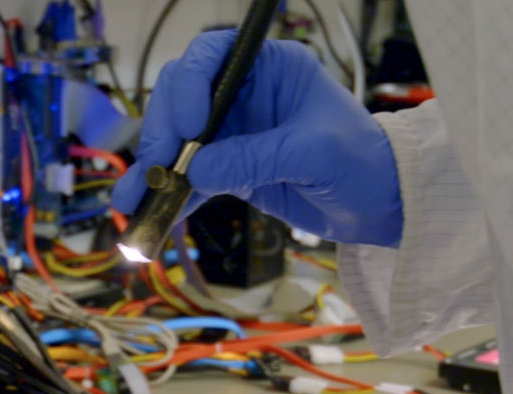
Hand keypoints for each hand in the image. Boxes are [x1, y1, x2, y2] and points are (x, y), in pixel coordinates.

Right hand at [113, 31, 402, 246]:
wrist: (381, 206)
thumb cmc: (363, 163)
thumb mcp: (313, 153)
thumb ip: (254, 158)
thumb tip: (195, 171)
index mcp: (270, 66)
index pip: (211, 57)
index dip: (189, 85)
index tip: (186, 127)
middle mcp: (245, 92)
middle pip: (181, 99)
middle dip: (161, 133)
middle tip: (154, 169)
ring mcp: (234, 132)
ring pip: (177, 142)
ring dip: (152, 171)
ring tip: (132, 203)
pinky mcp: (230, 169)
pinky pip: (190, 179)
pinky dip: (169, 198)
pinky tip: (149, 217)